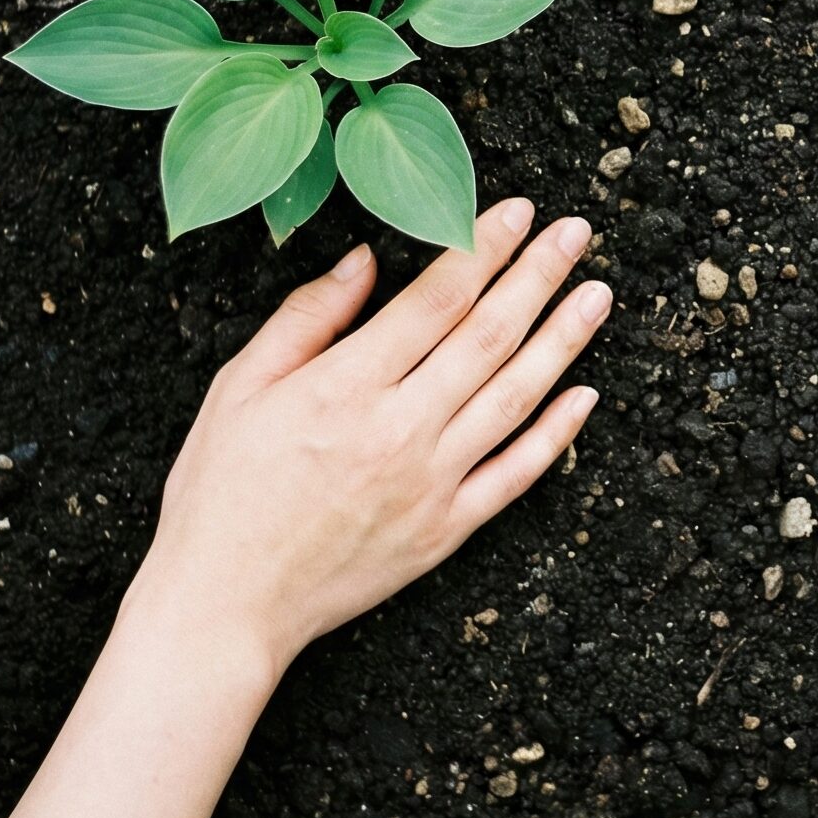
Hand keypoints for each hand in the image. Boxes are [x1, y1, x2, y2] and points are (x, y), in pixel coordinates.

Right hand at [130, 198, 610, 681]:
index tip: (519, 210)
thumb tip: (365, 258)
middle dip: (538, 276)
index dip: (483, 248)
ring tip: (598, 294)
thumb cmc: (219, 492)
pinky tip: (586, 394)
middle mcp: (399, 430)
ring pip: (515, 397)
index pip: (436, 299)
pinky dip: (556, 434)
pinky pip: (516, 474)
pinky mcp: (446, 530)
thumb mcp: (238, 388)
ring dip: (563, 340)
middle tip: (577, 232)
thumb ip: (307, 318)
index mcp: (346, 386)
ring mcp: (431, 483)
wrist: (223, 606)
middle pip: (488, 337)